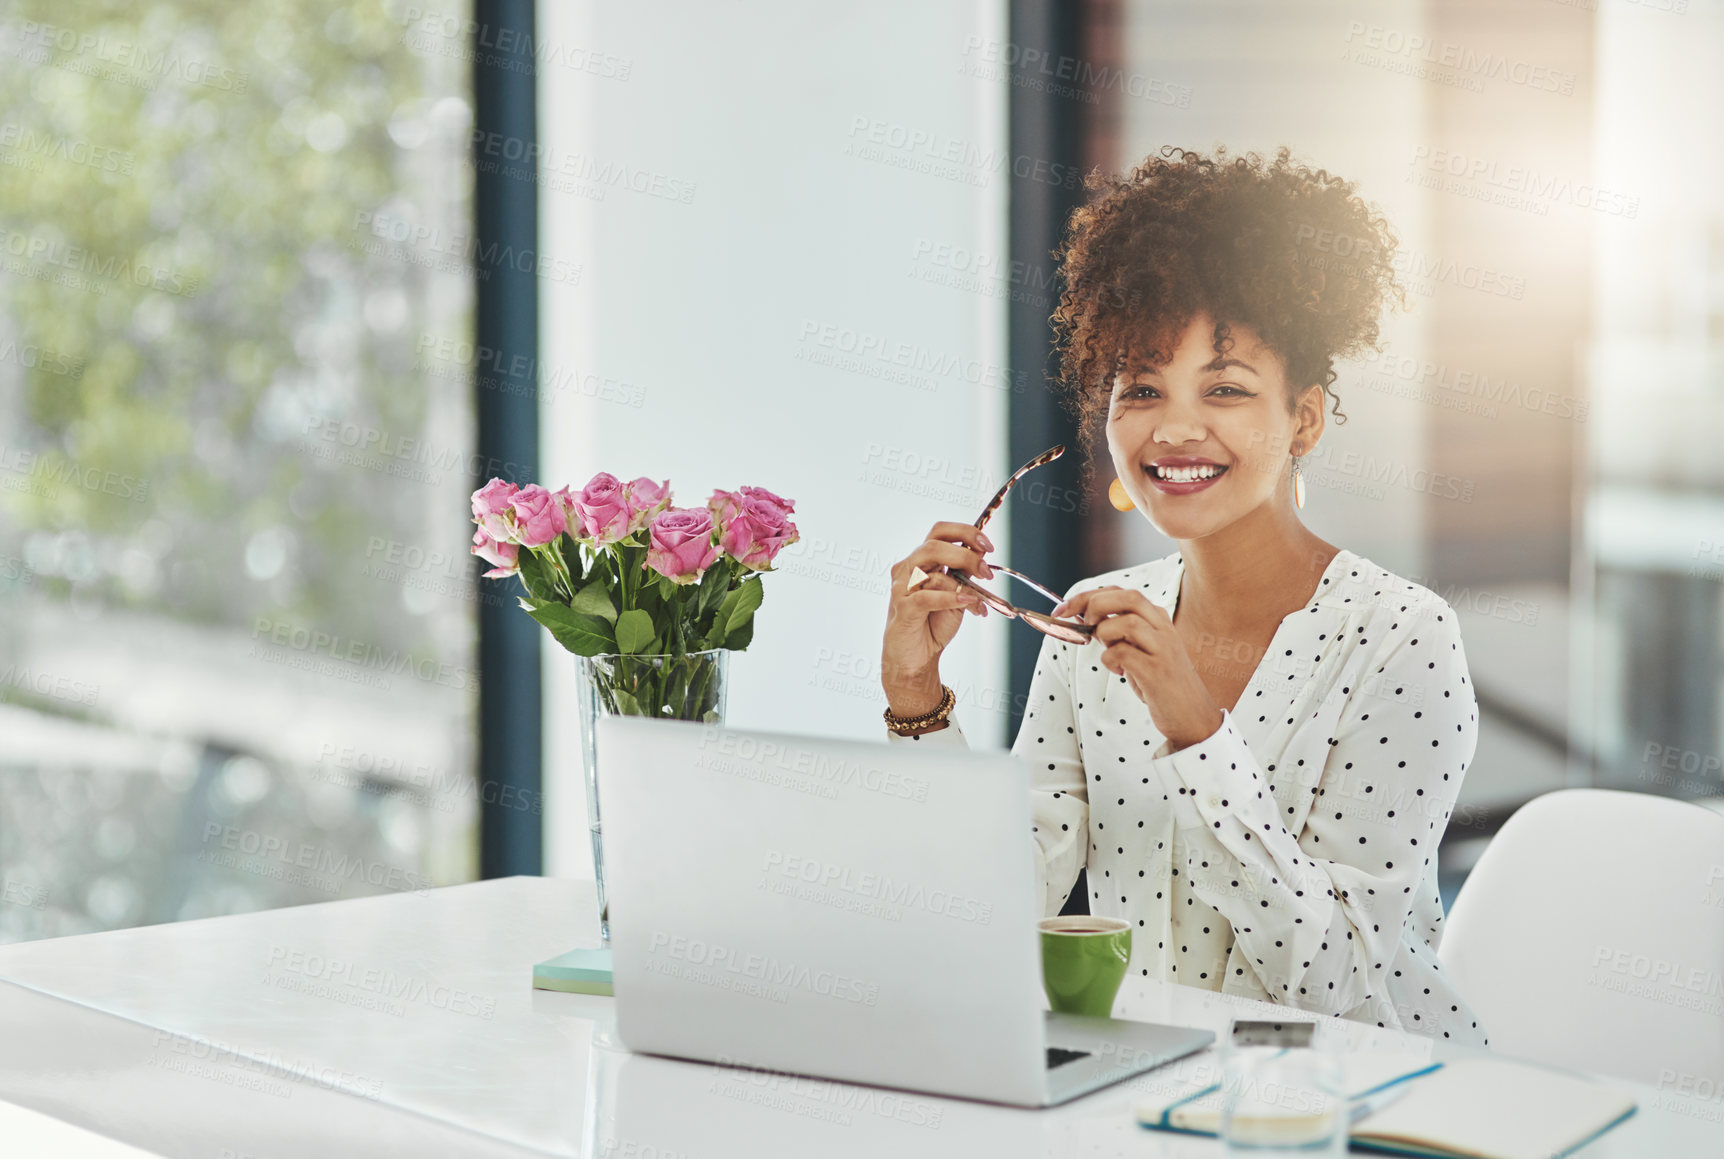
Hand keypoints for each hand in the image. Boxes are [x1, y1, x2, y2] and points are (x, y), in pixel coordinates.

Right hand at [882, 521, 995, 715]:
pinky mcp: (902, 608)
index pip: (939, 532)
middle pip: (934, 544)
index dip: (965, 532)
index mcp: (921, 562)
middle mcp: (907, 569)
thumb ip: (965, 575)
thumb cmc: (932, 626)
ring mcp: (902, 588)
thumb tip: (981, 553)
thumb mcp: (956, 595)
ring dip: (960, 579)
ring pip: (929, 566)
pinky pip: (926, 596)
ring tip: (978, 594)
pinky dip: (950, 597)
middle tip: (986, 571)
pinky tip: (968, 602)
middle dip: (966, 554)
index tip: (987, 545)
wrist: (916, 658)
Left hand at [1052, 585, 1222, 750]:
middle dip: (1094, 605)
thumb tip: (1084, 618)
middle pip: (1127, 597)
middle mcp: (1163, 628)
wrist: (1192, 715)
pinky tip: (1119, 671)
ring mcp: (1163, 648)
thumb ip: (1120, 632)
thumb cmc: (1161, 683)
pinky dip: (1110, 660)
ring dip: (1105, 634)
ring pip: (1127, 622)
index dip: (1087, 596)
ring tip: (1106, 651)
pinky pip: (1123, 653)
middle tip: (1083, 625)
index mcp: (1157, 619)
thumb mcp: (1141, 650)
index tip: (1063, 609)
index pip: (1120, 592)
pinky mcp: (1158, 671)